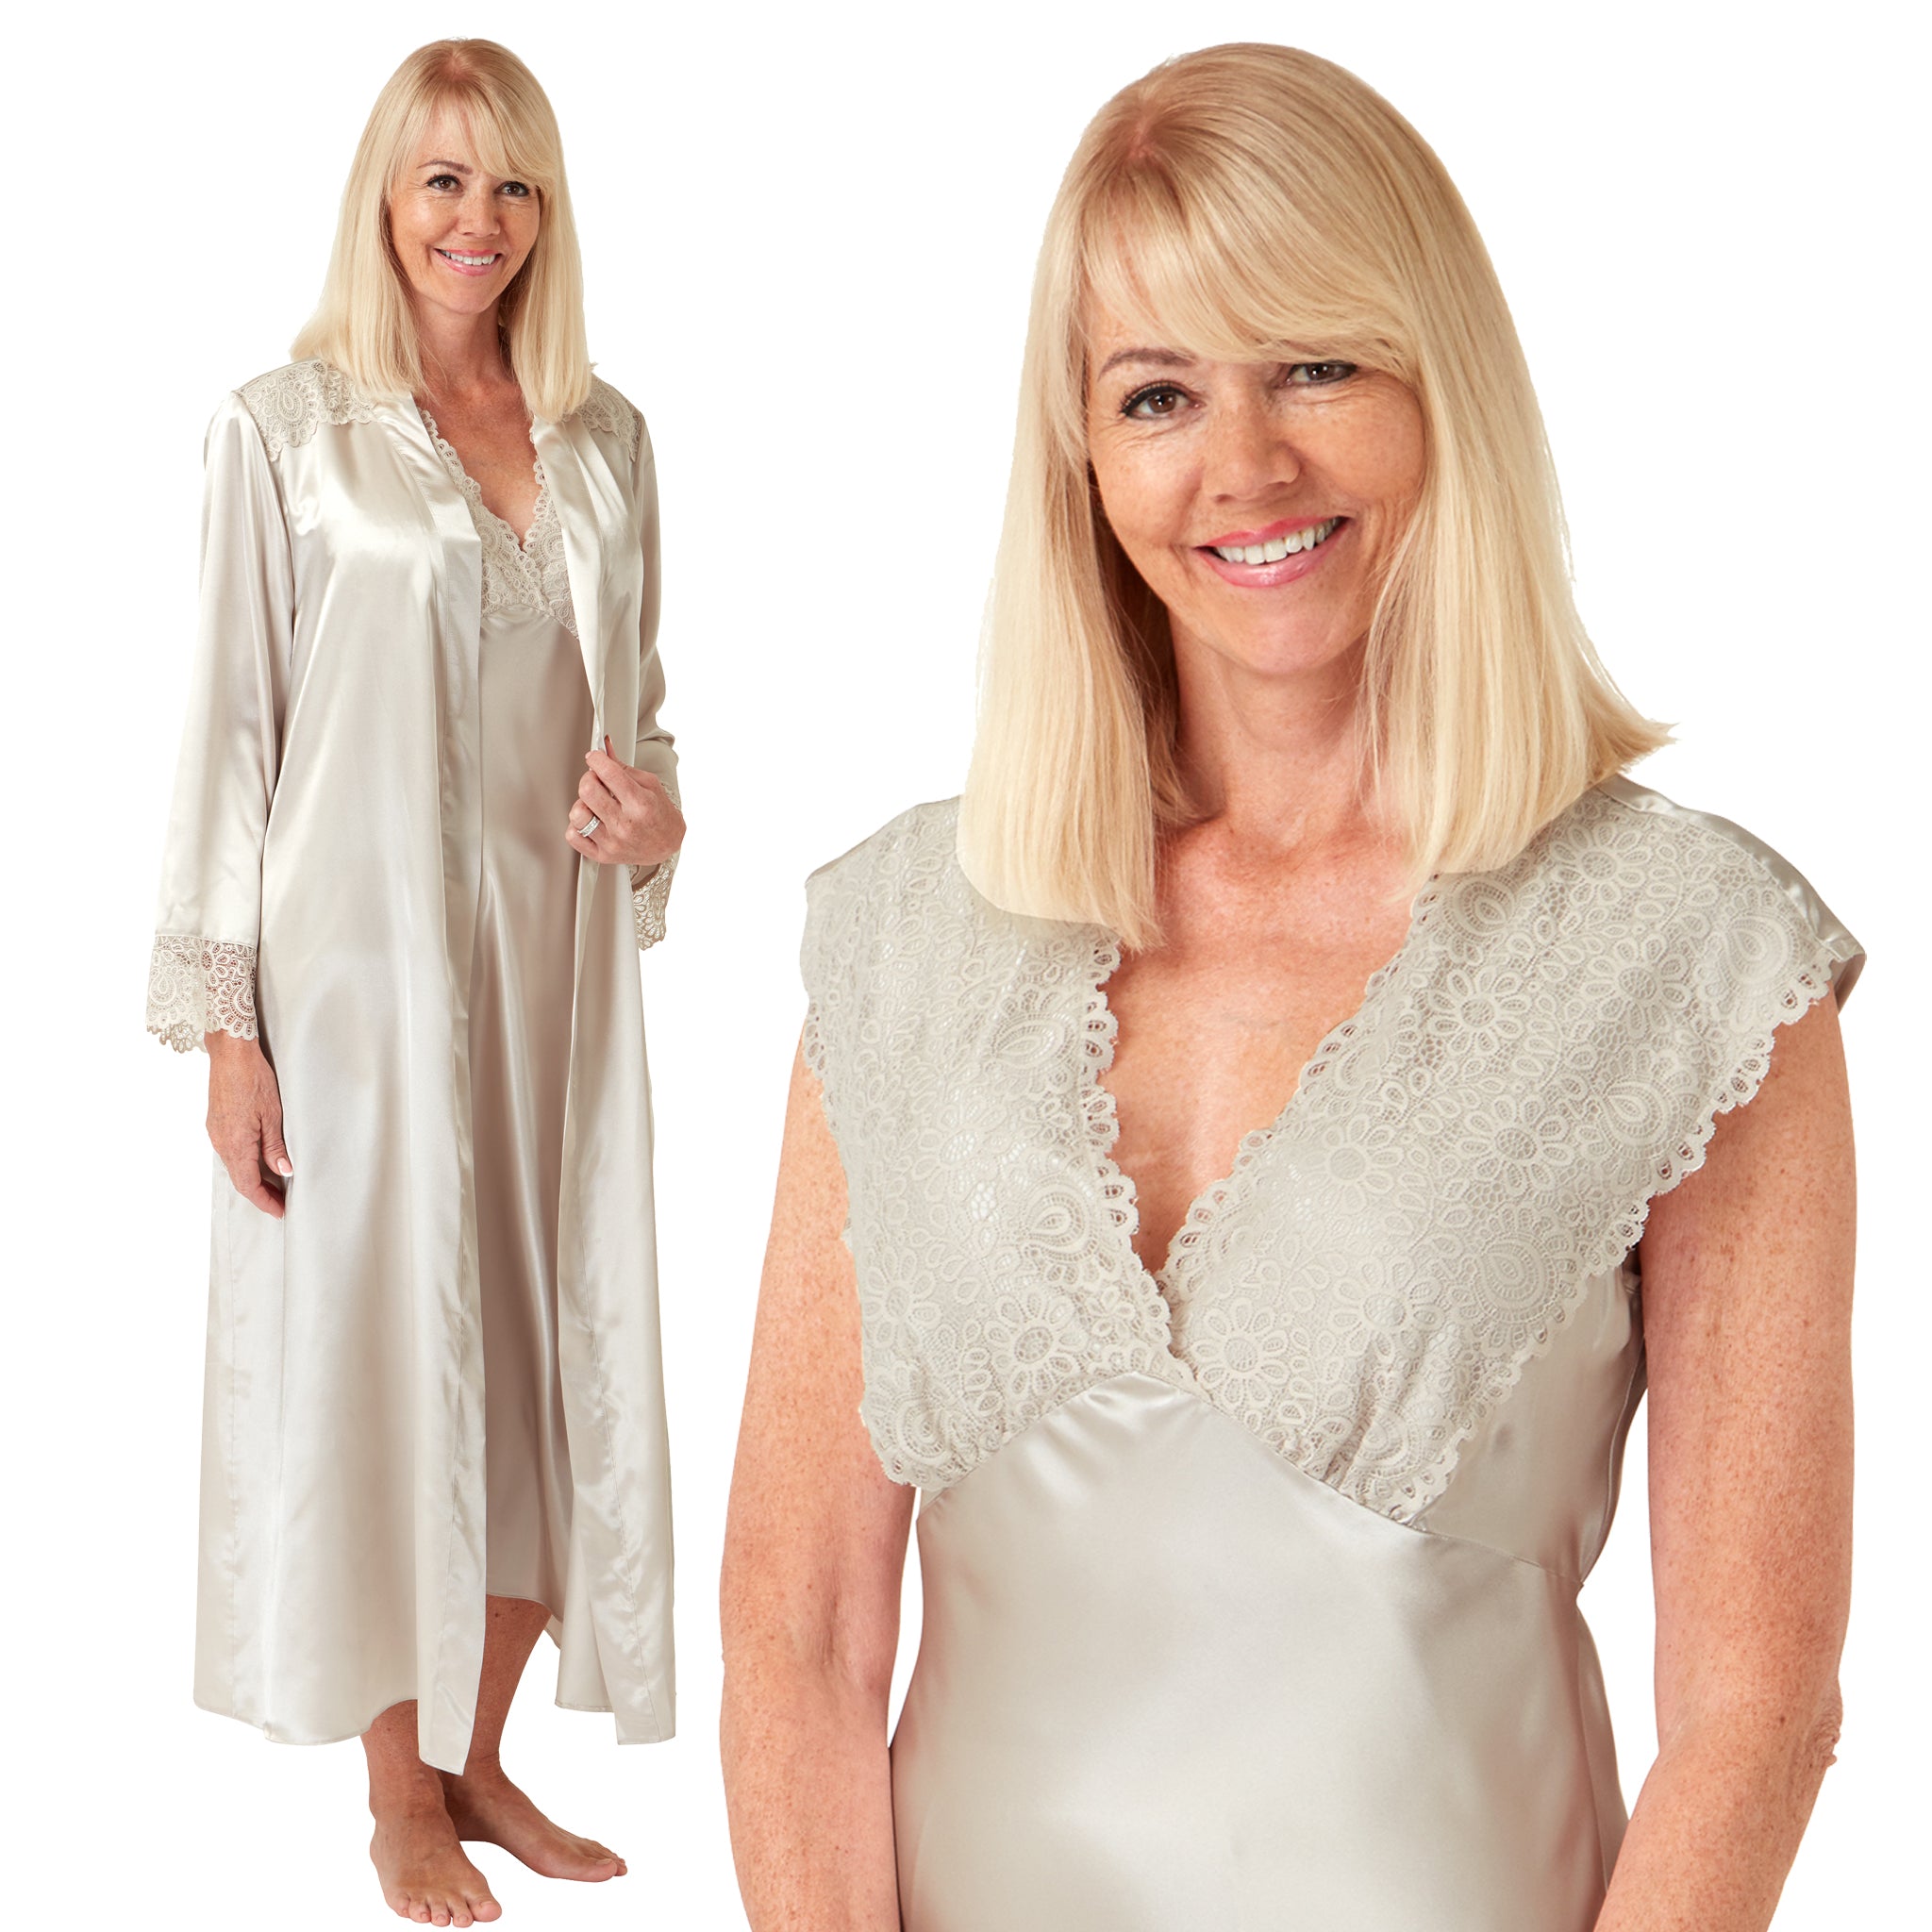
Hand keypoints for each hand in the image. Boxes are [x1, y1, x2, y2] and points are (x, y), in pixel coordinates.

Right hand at [207, 1032, 291, 1218]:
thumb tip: (284, 1172)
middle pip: (240, 1179)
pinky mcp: (216, 1124)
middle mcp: (221, 1142)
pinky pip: (230, 1152)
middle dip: (260, 1195)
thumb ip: (275, 1146)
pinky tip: (259, 1161)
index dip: (265, 1201)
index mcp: (235, 1143)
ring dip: (252, 1179)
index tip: (280, 1212)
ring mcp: (215, 1133)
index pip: (249, 1185)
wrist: (230, 1054)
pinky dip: (244, 1163)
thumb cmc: (253, 1078)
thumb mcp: (273, 1114)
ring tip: (274, 1185)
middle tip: (281, 1203)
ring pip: (234, 1167)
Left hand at [567, 735, 684, 870]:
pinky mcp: (603, 854)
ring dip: (582, 803)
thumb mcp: (649, 784)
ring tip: (594, 804)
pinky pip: (573, 836)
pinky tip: (590, 820)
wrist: (667, 844)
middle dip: (589, 778)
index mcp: (640, 803)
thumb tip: (604, 749)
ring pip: (577, 813)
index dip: (596, 759)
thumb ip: (623, 767)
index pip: (608, 772)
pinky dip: (577, 826)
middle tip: (596, 780)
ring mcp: (612, 841)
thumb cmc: (660, 814)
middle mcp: (625, 824)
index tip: (594, 758)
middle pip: (587, 790)